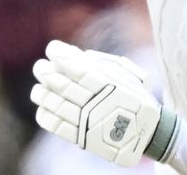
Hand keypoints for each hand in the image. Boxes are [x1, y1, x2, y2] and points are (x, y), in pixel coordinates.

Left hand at [31, 40, 179, 166]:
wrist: (148, 133)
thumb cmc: (136, 98)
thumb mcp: (129, 75)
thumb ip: (104, 63)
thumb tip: (78, 54)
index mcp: (108, 85)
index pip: (77, 67)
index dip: (61, 55)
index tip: (52, 48)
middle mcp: (96, 103)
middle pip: (62, 85)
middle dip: (46, 72)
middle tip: (40, 67)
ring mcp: (87, 122)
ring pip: (55, 104)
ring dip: (42, 94)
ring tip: (38, 88)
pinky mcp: (82, 138)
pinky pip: (57, 126)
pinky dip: (46, 115)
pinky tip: (42, 108)